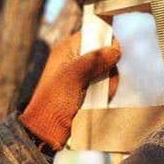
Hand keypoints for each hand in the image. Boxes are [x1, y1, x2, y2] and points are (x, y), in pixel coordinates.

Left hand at [20, 32, 121, 149]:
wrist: (47, 130)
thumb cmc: (54, 101)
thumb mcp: (74, 76)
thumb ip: (94, 60)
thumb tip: (115, 49)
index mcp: (67, 49)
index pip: (92, 33)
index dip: (105, 40)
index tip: (114, 52)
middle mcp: (76, 59)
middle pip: (105, 53)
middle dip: (108, 68)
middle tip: (100, 80)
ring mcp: (82, 75)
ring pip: (108, 71)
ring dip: (107, 83)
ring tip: (95, 95)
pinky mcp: (87, 89)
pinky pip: (105, 85)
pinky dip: (105, 93)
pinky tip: (97, 101)